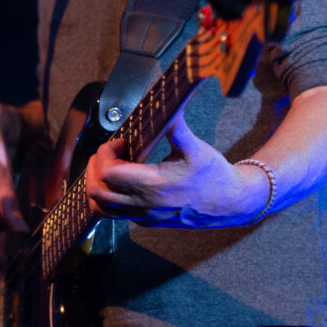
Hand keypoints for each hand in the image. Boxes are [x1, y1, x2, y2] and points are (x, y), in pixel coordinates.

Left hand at [85, 114, 269, 227]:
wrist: (231, 204)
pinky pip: (115, 214)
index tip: (121, 141)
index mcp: (154, 184)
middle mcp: (145, 204)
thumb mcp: (195, 147)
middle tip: (109, 152)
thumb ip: (175, 127)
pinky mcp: (148, 222)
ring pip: (101, 208)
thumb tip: (167, 104)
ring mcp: (145, 216)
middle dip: (94, 167)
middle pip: (97, 192)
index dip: (105, 153)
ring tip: (109, 167)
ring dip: (97, 185)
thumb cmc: (215, 175)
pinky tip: (122, 180)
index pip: (109, 173)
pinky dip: (108, 197)